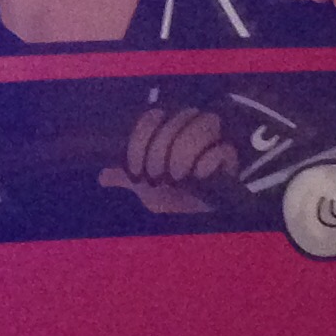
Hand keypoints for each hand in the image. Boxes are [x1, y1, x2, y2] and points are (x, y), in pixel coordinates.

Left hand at [100, 103, 239, 214]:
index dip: (141, 138)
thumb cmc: (173, 200)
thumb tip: (102, 176)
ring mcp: (216, 142)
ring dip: (184, 152)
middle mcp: (193, 129)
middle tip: (155, 178)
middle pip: (179, 118)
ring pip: (205, 124)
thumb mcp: (145, 191)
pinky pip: (223, 149)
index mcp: (171, 130)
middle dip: (160, 151)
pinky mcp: (232, 159)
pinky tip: (199, 177)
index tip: (135, 170)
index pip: (154, 116)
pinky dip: (208, 162)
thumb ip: (126, 177)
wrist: (198, 219)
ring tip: (177, 177)